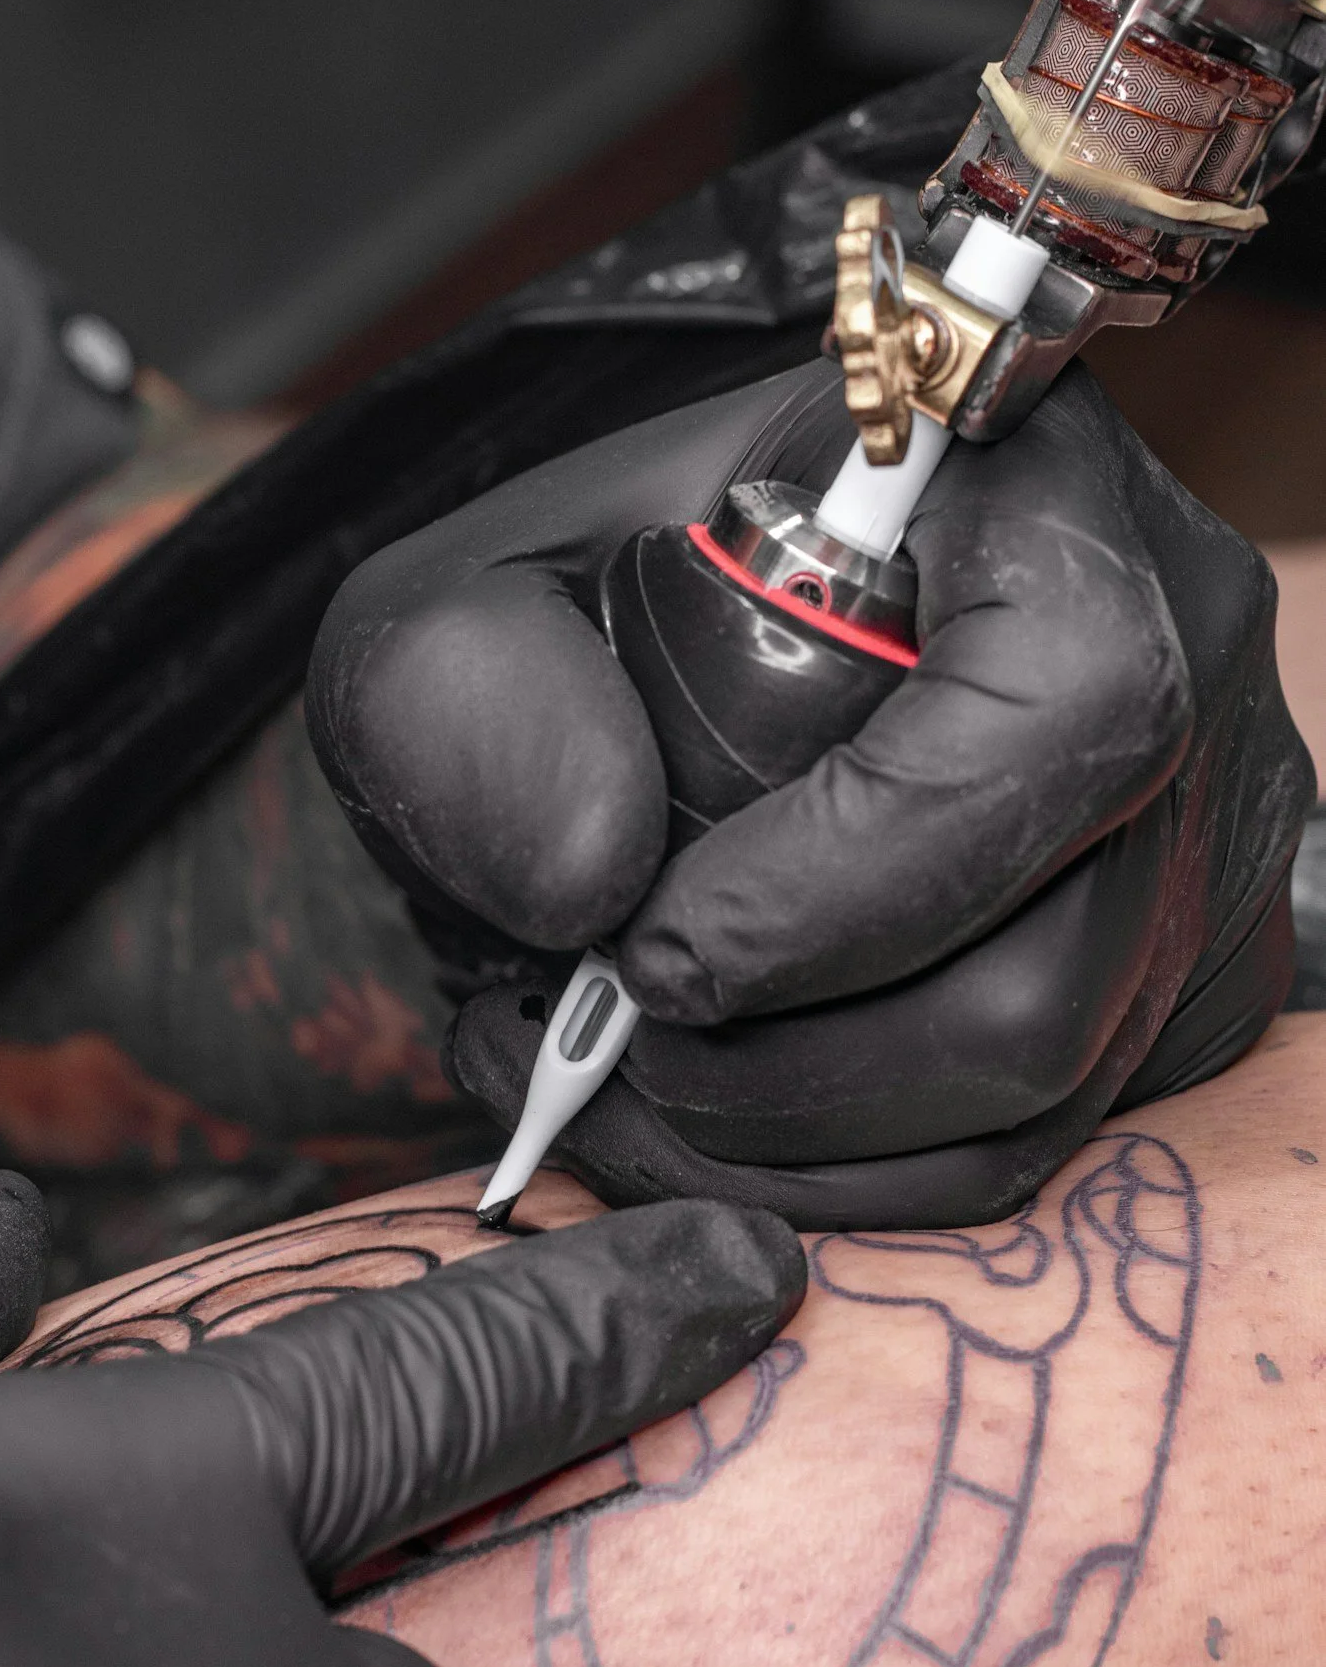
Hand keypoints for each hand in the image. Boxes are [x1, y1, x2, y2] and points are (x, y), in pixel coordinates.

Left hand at [307, 360, 1313, 1226]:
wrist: (712, 615)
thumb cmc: (610, 587)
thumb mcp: (477, 580)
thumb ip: (466, 686)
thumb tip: (587, 894)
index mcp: (1042, 496)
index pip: (1051, 715)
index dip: (843, 884)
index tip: (653, 949)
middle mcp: (1182, 674)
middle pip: (1044, 977)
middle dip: (782, 1071)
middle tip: (599, 1050)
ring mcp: (1200, 845)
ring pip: (1039, 1093)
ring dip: (792, 1146)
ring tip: (611, 1094)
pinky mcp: (1177, 979)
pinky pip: (1035, 1141)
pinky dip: (846, 1170)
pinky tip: (702, 1120)